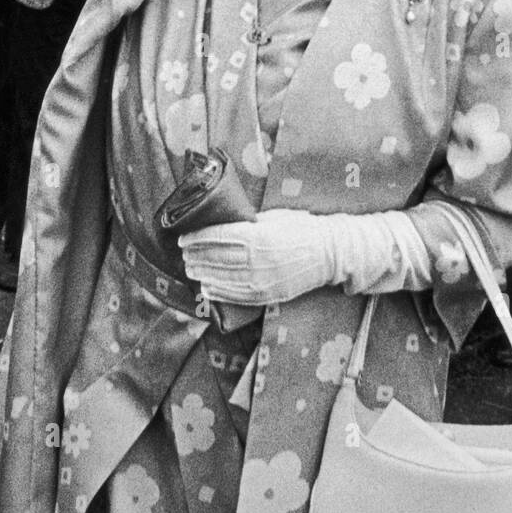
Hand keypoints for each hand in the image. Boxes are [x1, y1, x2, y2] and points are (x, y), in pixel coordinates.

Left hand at [178, 208, 334, 304]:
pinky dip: (217, 292)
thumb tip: (222, 222)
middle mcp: (256, 260)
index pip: (216, 237)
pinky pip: (235, 296)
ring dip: (201, 274)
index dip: (196, 238)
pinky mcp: (266, 294)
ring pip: (221, 279)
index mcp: (257, 236)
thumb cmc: (301, 228)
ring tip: (191, 269)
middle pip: (214, 259)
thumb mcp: (274, 217)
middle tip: (183, 254)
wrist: (328, 253)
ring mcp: (260, 280)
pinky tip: (207, 287)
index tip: (183, 238)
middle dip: (194, 256)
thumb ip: (248, 222)